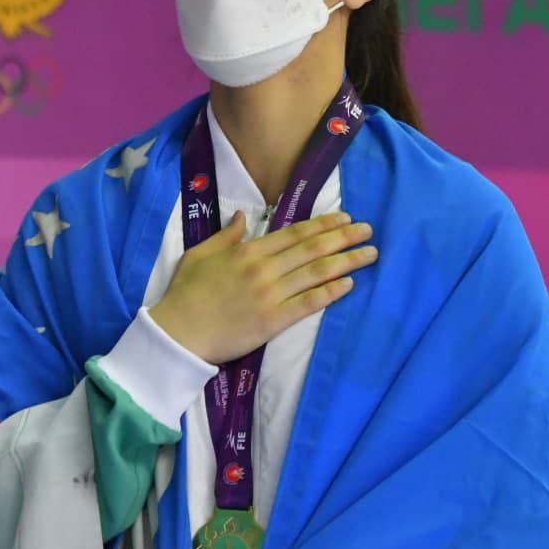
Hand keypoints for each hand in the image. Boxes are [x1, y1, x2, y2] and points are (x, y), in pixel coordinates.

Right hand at [149, 211, 377, 363]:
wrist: (179, 332)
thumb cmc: (185, 293)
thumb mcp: (200, 253)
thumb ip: (226, 235)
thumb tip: (245, 217)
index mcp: (248, 251)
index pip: (294, 233)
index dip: (323, 224)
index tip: (345, 217)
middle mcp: (264, 268)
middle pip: (312, 249)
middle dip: (344, 237)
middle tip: (368, 231)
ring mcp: (271, 294)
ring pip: (316, 273)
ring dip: (346, 262)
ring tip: (369, 255)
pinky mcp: (273, 321)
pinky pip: (309, 304)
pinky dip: (331, 292)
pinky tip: (349, 284)